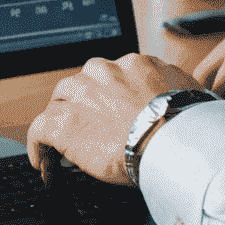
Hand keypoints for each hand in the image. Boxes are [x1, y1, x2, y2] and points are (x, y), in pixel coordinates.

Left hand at [27, 54, 201, 185]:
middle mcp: (104, 73)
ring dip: (59, 121)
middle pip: (80, 84)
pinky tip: (42, 160)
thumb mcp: (186, 92)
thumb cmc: (185, 125)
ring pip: (58, 102)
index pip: (110, 75)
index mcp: (133, 65)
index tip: (108, 112)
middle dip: (79, 105)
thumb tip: (177, 94)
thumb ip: (172, 88)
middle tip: (84, 128)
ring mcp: (81, 95)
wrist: (173, 142)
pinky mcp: (64, 122)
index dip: (105, 96)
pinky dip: (38, 145)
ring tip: (60, 144)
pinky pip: (39, 129)